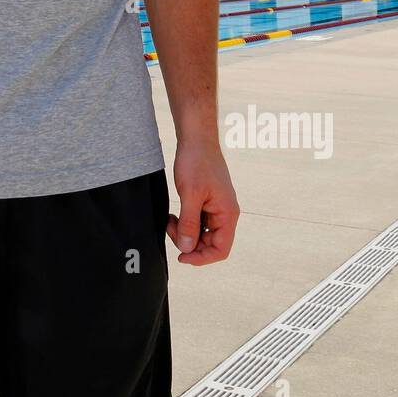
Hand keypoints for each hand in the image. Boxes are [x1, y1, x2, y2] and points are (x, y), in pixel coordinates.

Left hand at [168, 139, 238, 265]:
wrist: (196, 138)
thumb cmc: (197, 162)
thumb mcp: (190, 194)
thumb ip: (189, 223)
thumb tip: (187, 248)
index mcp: (227, 214)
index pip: (220, 249)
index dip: (201, 258)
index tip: (182, 256)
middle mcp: (225, 213)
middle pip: (210, 243)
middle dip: (189, 242)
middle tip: (171, 229)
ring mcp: (216, 207)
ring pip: (202, 233)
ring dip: (185, 232)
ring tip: (170, 220)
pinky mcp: (207, 201)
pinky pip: (197, 221)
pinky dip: (185, 222)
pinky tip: (174, 215)